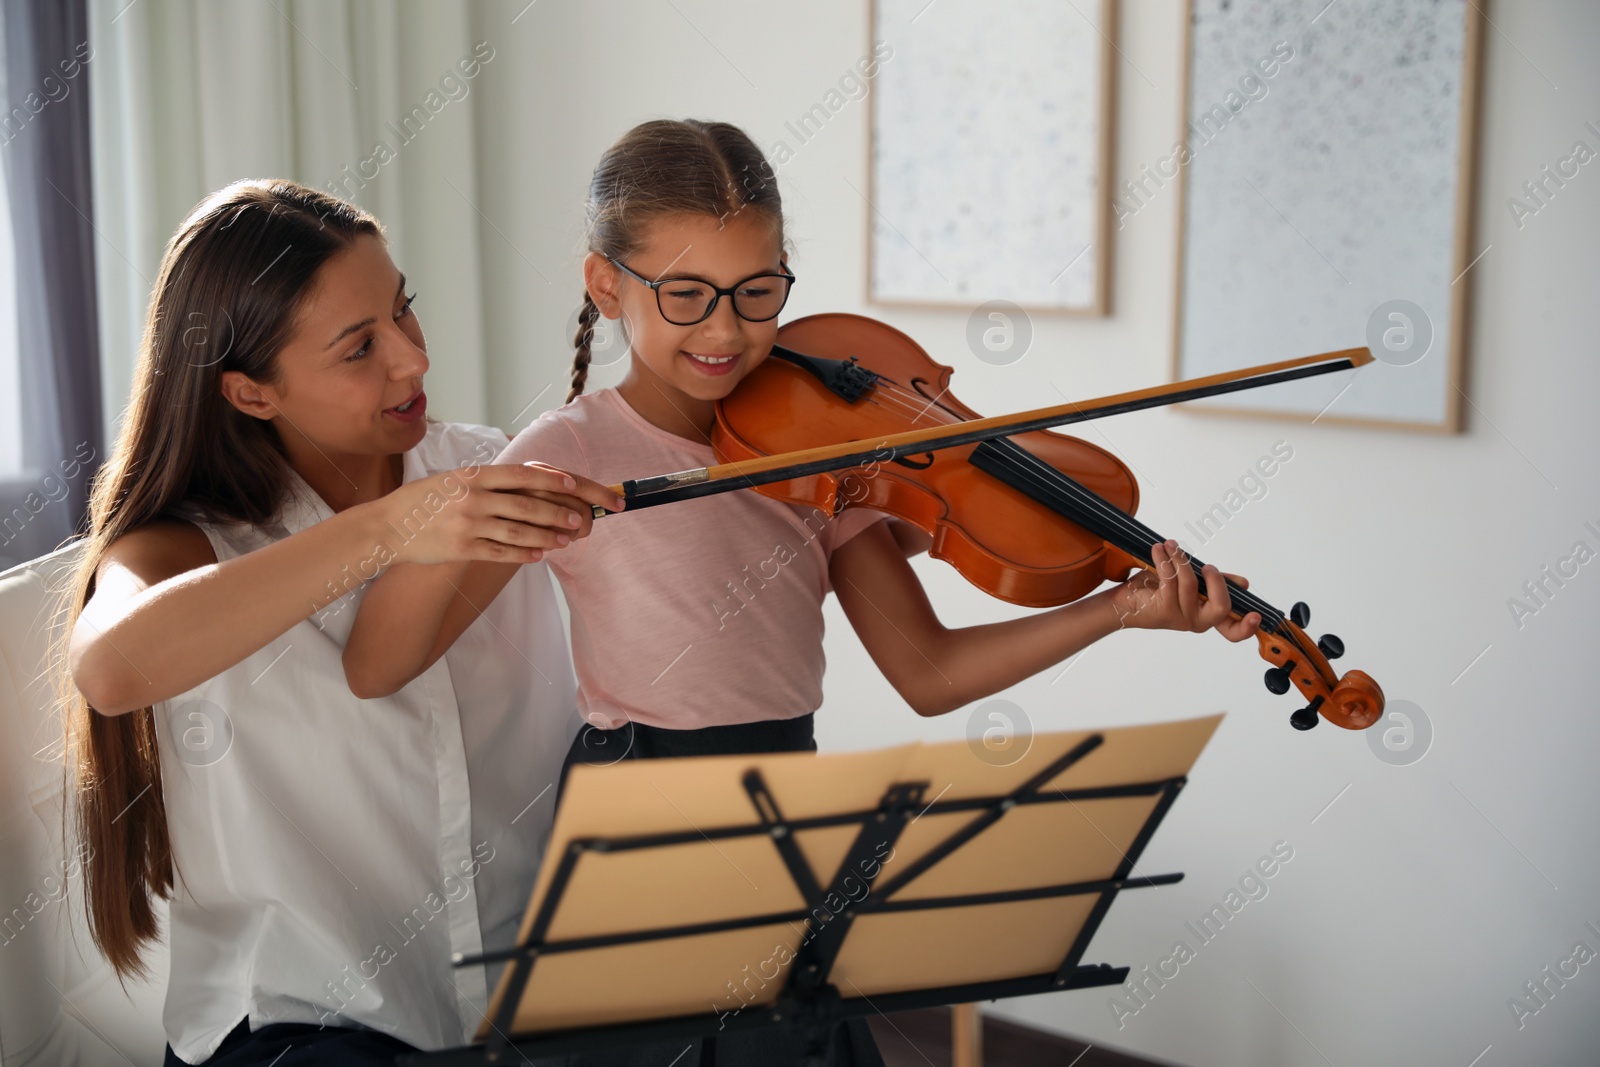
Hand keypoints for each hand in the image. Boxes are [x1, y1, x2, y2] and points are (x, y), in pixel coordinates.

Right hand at [376, 462, 623, 565]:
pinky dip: (524, 555)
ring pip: (518, 532)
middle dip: (558, 513)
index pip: (520, 474)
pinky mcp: (462, 549)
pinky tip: (540, 556)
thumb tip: (528, 476)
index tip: (573, 485)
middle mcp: (472, 497)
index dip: (551, 480)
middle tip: (580, 520)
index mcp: (472, 475)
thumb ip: (486, 478)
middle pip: (526, 505)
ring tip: (566, 540)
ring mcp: (467, 524)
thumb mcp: (453, 478)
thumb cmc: (424, 500)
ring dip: (547, 537)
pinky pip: (501, 553)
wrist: (387, 527)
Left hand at [1109, 539, 1260, 641]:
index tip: (1256, 616)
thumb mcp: (1191, 585)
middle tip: (1207, 566)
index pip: (1232, 631)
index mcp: (1207, 617)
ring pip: (1191, 584)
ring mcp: (1180, 618)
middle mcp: (1196, 622)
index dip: (1247, 627)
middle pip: (1221, 607)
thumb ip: (1215, 583)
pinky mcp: (1164, 608)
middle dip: (1216, 580)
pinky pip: (1171, 578)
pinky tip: (1159, 550)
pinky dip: (1166, 559)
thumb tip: (1243, 583)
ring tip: (1171, 546)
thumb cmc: (1157, 592)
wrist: (1124, 604)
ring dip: (1181, 559)